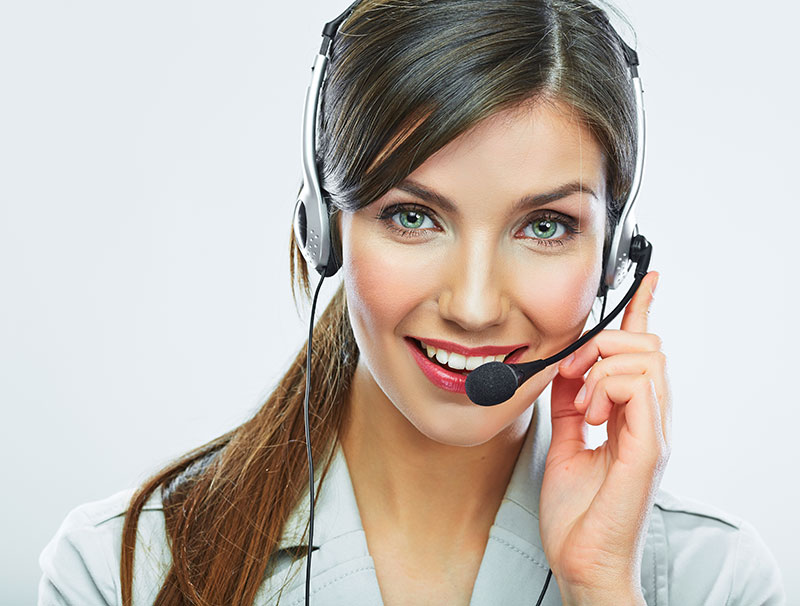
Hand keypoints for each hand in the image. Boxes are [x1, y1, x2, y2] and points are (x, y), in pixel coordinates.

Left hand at [539, 271, 670, 603]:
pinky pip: (640, 387)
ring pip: (645, 359)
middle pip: (647, 346)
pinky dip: (606, 388)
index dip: (643, 312)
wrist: (581, 560)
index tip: (645, 281)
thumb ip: (569, 405)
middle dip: (604, 344)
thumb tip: (562, 369)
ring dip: (601, 370)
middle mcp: (650, 420)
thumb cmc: (577, 512)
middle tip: (574, 376)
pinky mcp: (648, 449)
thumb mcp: (565, 442)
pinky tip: (591, 415)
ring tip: (582, 408)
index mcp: (632, 417)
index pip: (644, 353)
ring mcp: (653, 433)